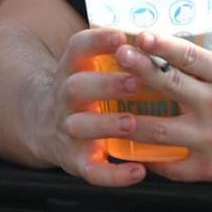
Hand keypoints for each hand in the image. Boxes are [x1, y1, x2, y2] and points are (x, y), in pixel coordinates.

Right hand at [48, 26, 151, 186]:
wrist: (45, 127)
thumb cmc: (88, 92)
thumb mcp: (91, 68)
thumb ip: (121, 56)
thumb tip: (166, 39)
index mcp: (73, 69)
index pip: (78, 47)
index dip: (98, 41)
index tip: (121, 36)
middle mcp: (65, 97)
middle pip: (76, 87)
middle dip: (106, 84)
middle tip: (136, 82)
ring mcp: (68, 130)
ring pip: (80, 126)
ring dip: (106, 125)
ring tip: (132, 123)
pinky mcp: (75, 161)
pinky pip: (92, 170)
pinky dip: (114, 175)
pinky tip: (137, 172)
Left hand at [110, 29, 211, 186]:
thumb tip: (205, 24)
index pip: (189, 56)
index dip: (161, 45)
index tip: (139, 35)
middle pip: (169, 87)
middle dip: (139, 71)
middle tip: (117, 58)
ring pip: (161, 129)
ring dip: (131, 119)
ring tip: (109, 111)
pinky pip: (174, 167)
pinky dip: (152, 161)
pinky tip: (134, 154)